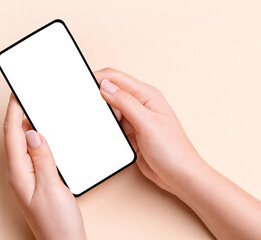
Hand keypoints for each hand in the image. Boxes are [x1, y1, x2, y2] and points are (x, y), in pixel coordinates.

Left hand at [3, 94, 85, 239]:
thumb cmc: (57, 221)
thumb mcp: (51, 187)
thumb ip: (42, 158)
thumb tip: (33, 132)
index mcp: (19, 172)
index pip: (12, 134)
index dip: (14, 111)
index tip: (17, 93)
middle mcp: (19, 172)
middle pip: (14, 136)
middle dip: (17, 114)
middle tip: (25, 96)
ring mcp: (27, 176)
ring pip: (23, 143)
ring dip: (26, 124)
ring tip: (33, 108)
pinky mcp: (36, 178)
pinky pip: (33, 152)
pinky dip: (36, 138)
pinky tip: (44, 135)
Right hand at [94, 67, 203, 194]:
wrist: (180, 176)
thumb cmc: (173, 150)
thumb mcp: (147, 123)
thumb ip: (125, 102)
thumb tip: (105, 85)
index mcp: (146, 95)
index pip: (116, 78)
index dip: (97, 78)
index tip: (80, 83)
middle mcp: (140, 104)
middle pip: (111, 92)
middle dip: (96, 96)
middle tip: (82, 104)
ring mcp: (134, 119)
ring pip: (110, 109)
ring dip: (100, 113)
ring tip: (91, 120)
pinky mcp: (130, 133)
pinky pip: (112, 125)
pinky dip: (105, 127)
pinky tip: (101, 132)